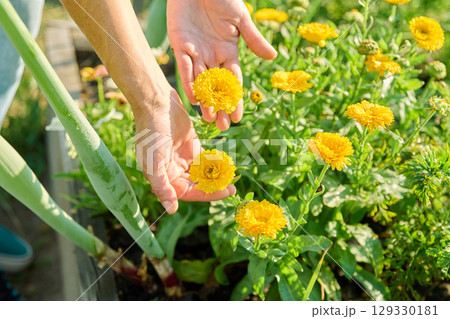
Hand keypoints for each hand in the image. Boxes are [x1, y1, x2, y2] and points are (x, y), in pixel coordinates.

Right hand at [134, 86, 235, 213]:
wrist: (157, 102)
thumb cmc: (151, 131)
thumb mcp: (153, 160)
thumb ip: (161, 186)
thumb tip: (171, 210)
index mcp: (163, 177)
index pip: (187, 193)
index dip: (205, 195)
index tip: (224, 193)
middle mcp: (173, 171)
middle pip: (197, 185)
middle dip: (214, 187)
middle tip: (232, 187)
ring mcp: (183, 158)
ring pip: (203, 174)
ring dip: (216, 177)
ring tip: (231, 176)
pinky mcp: (192, 146)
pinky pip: (206, 160)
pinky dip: (215, 163)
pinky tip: (226, 164)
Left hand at [167, 0, 276, 130]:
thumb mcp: (240, 18)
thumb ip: (253, 39)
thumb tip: (272, 57)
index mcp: (229, 52)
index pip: (234, 81)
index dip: (236, 99)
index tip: (239, 117)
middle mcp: (212, 57)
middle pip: (217, 87)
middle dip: (220, 107)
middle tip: (222, 126)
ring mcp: (196, 53)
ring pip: (201, 82)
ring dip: (205, 101)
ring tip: (208, 119)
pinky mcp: (180, 45)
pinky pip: (185, 68)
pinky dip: (189, 82)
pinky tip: (194, 98)